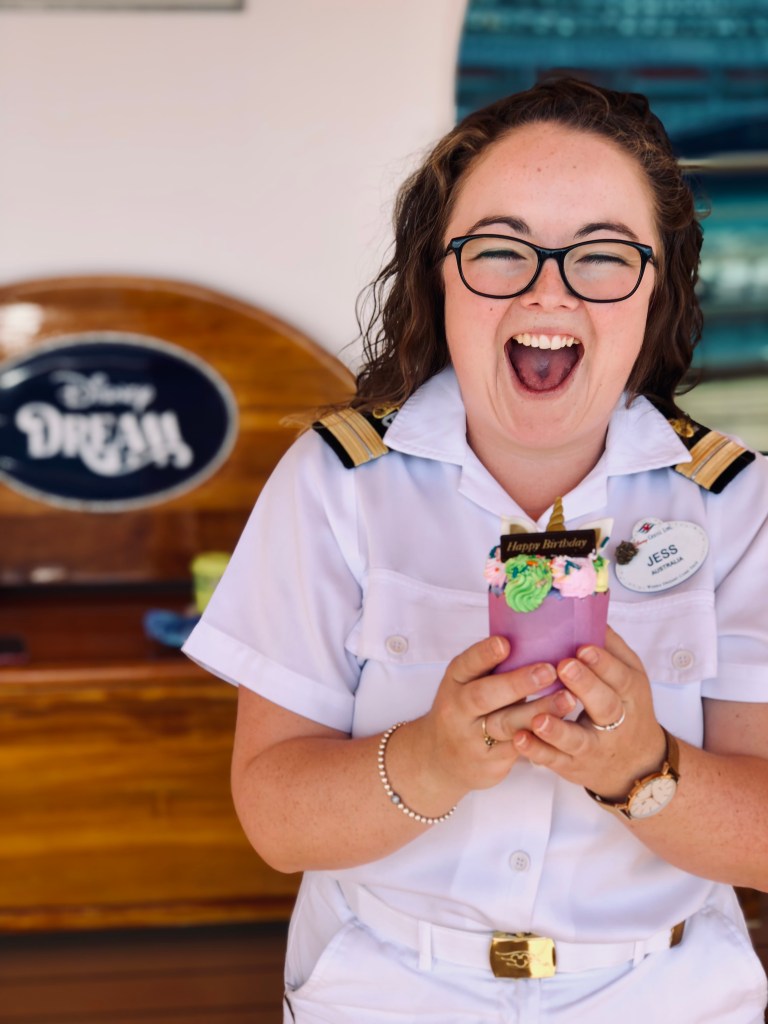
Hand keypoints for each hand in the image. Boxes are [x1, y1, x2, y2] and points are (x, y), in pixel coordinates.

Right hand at [414, 635, 576, 797]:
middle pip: (485, 696)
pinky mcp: (488, 762)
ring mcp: (471, 738)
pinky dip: (541, 737)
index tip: (506, 643)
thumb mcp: (466, 684)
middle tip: (549, 670)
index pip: (466, 664)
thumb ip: (492, 667)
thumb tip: (535, 637)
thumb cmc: (465, 709)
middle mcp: (458, 709)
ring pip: (506, 724)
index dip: (485, 653)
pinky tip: (563, 725)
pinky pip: (518, 749)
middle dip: (517, 683)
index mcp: (455, 681)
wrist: (440, 759)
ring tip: (568, 698)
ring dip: (538, 711)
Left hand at [511, 627, 666, 798]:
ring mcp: (593, 747)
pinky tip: (518, 738)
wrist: (635, 765)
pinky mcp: (573, 766)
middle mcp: (615, 722)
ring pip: (576, 739)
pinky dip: (536, 750)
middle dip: (585, 685)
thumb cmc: (625, 707)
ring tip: (537, 717)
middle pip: (604, 705)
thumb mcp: (629, 677)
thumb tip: (589, 612)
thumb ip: (612, 647)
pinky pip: (554, 760)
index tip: (583, 647)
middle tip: (563, 667)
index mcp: (629, 694)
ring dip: (557, 727)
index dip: (603, 663)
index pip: (620, 676)